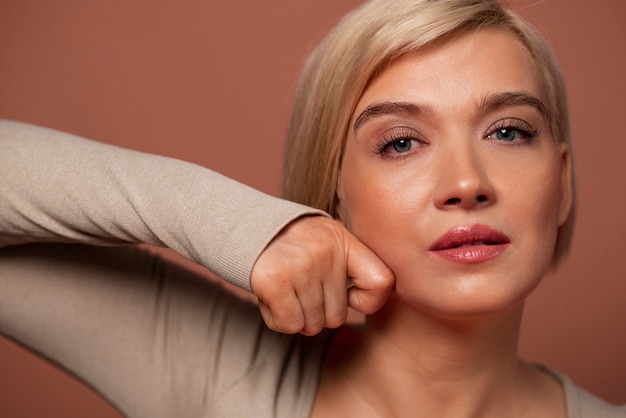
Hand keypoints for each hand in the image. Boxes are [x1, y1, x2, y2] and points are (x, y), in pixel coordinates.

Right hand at [250, 216, 393, 335]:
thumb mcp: (328, 241)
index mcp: (343, 240)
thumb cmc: (292, 245)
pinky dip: (279, 319)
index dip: (366, 301)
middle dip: (317, 312)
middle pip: (337, 316)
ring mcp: (300, 266)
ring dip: (295, 316)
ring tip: (285, 289)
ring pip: (311, 325)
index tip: (348, 296)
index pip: (381, 283)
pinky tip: (272, 298)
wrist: (245, 227)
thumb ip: (352, 266)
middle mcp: (325, 251)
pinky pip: (290, 325)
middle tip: (300, 289)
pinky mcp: (274, 281)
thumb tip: (368, 303)